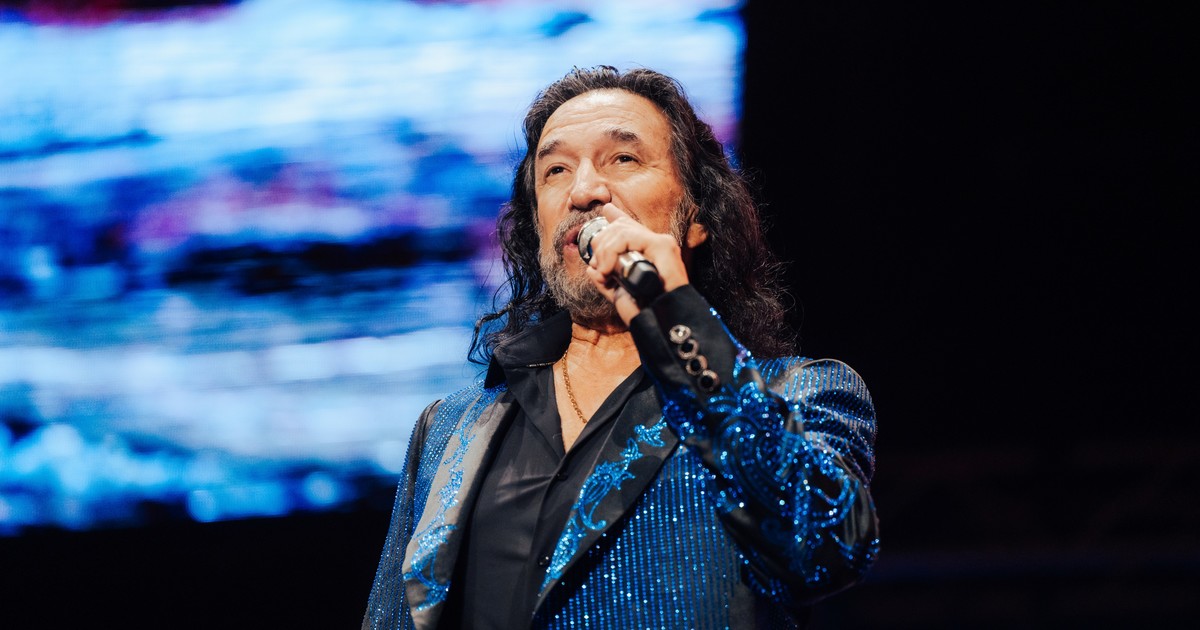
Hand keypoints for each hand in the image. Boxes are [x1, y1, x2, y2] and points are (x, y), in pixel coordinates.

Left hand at [583, 204, 690, 323]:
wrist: (658, 322)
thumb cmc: (641, 310)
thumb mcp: (616, 292)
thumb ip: (604, 278)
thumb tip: (590, 267)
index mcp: (646, 252)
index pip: (629, 225)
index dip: (615, 216)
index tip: (606, 211)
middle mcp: (655, 245)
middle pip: (619, 227)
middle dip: (600, 244)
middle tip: (599, 267)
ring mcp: (661, 244)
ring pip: (622, 230)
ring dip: (605, 252)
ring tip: (605, 273)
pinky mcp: (664, 247)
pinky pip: (631, 238)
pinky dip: (612, 253)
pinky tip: (609, 271)